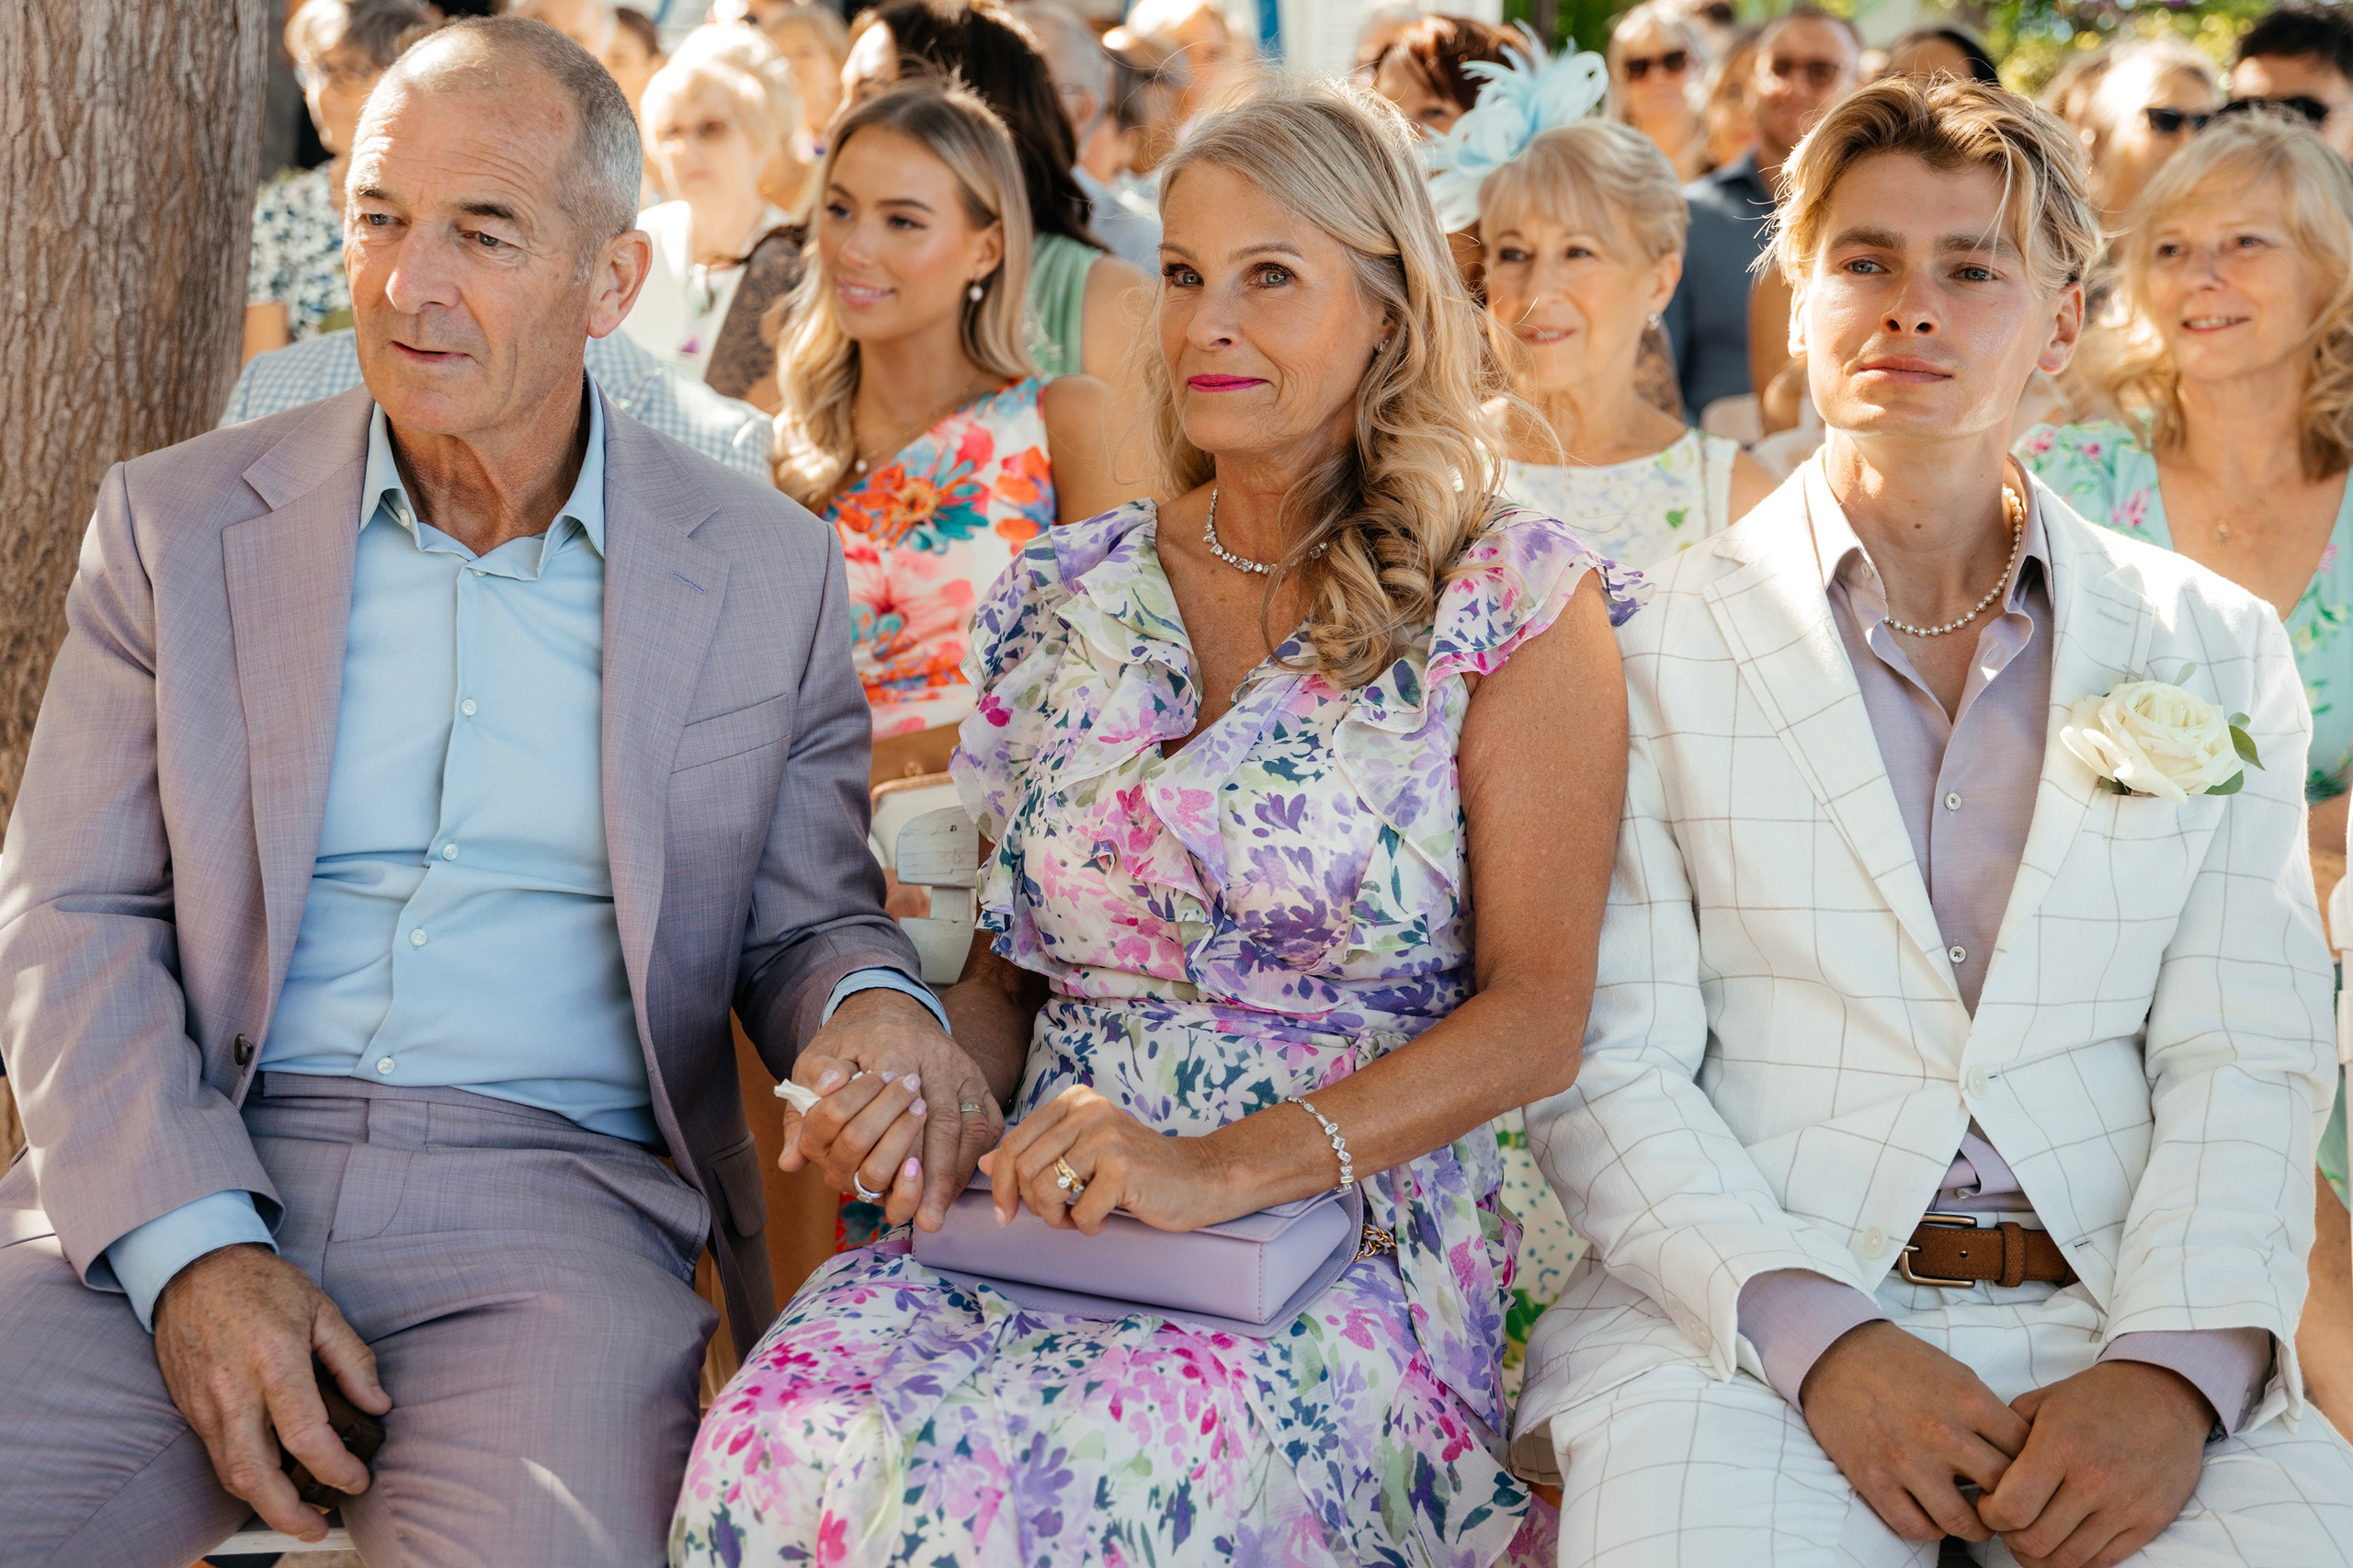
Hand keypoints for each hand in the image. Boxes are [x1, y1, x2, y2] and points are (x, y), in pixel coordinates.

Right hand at [152, 1243, 390, 1541]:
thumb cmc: (260, 1284)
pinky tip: (269, 1482)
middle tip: (318, 1527)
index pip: (306, 1436)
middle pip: (256, 1474)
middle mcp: (234, 1390)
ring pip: (230, 1474)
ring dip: (263, 1505)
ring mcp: (206, 1403)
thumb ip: (353, 1360)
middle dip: (288, 1513)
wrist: (194, 1268)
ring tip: (297, 1515)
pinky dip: (243, 1478)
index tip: (357, 1479)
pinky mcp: (189, 1408)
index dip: (336, 1468)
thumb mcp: (321, 1309)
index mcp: (275, 1362)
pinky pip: (216, 1456)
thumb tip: (378, 1405)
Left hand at [779, 988, 999, 1231]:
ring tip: (939, 1210)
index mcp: (894, 1046)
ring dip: (955, 1174)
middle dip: (937, 1175)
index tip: (896, 1186)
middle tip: (927, 1218)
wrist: (890, 1005)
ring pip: (969, 1127)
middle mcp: (936, 1057)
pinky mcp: (978, 1081)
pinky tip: (954, 1186)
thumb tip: (791, 1159)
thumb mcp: (817, 1057)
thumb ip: (803, 1110)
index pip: (904, 1106)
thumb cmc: (851, 1039)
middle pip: (944, 1123)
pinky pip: (986, 1125)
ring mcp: (963, 1070)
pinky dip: (972, 1159)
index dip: (903, 1149)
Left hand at [981, 1084, 1233, 1233]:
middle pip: (1023, 1168)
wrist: (1199, 1178)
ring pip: (1045, 1191)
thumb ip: (1036, 1153)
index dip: (1000, 1184)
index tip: (1004, 1213)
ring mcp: (1106, 1138)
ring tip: (1080, 1218)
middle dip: (1031, 1205)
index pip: (1013, 1142)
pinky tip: (1107, 1219)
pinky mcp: (1123, 1170)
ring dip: (1058, 1219)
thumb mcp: (1083, 1151)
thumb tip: (981, 1163)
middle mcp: (1088, 1111)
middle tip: (1057, 1218)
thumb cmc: (1138, 1169)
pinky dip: (1087, 1227)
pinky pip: (1079, 1214)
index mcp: (1074, 1100)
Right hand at [1801, 1320, 2030, 1542]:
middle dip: (2011, 1501)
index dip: (2033, 1468)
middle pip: (2003, 1490)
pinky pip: (1915, 1527)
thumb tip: (2017, 1456)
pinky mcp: (1873, 1479)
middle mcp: (1941, 1432)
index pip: (2026, 1451)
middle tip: (2008, 1505)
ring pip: (1962, 1521)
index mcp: (1968, 1400)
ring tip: (1975, 1520)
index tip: (2027, 1475)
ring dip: (1976, 1527)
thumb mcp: (1957, 1373)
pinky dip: (1932, 1530)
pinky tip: (1934, 1516)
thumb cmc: (1901, 1362)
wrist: (1836, 1354)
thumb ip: (1988, 1414)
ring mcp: (1905, 1460)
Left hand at [1976, 1360, 2209, 1567]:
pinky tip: (2062, 1542)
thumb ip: (2007, 1437)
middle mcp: (2095, 1480)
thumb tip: (1981, 1474)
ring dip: (2039, 1556)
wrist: (2164, 1394)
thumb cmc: (2096, 1397)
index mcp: (2061, 1445)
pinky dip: (2074, 1560)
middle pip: (2035, 1541)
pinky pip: (2103, 1563)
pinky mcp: (2150, 1523)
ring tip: (2031, 1535)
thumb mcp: (2042, 1402)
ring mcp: (2126, 1506)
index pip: (2012, 1508)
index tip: (1989, 1504)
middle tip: (2008, 1523)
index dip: (1990, 1515)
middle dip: (2010, 1538)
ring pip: (2067, 1560)